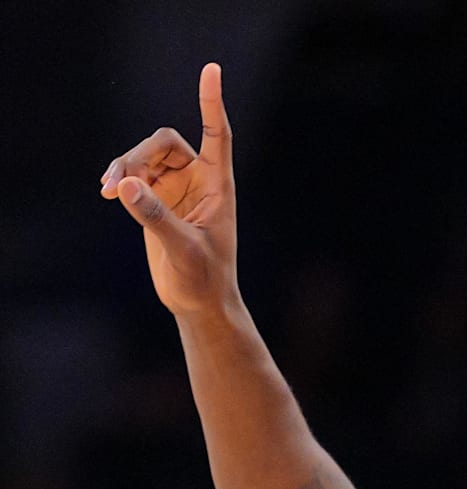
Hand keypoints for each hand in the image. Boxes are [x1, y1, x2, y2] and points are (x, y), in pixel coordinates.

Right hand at [102, 63, 237, 317]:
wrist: (199, 301)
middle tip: (117, 182)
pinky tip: (109, 191)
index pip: (217, 134)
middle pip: (163, 144)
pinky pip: (135, 175)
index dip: (212, 103)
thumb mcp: (182, 249)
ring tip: (108, 189)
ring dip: (124, 167)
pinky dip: (121, 179)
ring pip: (145, 157)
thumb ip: (155, 217)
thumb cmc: (204, 277)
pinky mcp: (157, 201)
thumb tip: (127, 184)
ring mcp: (176, 189)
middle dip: (137, 156)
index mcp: (218, 185)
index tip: (210, 70)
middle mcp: (199, 180)